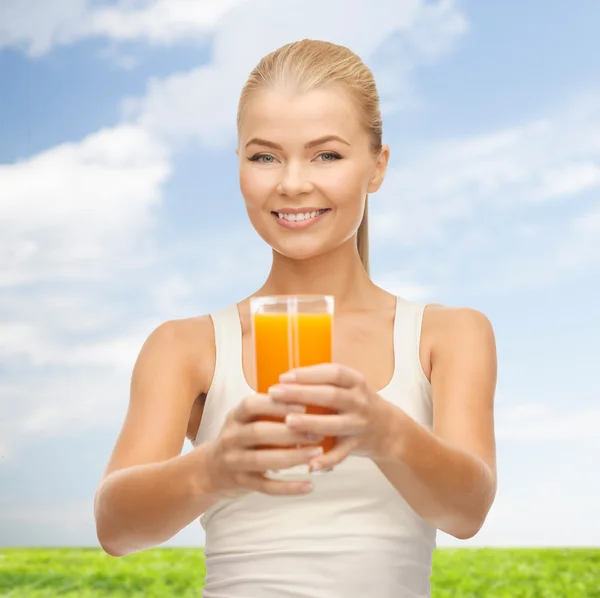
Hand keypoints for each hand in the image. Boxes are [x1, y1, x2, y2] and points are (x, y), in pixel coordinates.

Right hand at [204, 393, 324, 496]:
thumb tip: (308, 396)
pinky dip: (288, 487)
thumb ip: (268, 409)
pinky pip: (266, 487)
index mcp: (235, 417)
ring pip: (262, 460)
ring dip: (292, 457)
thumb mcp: (245, 419)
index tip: (303, 406)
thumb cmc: (240, 437)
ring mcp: (234, 461)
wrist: (210, 470)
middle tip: (317, 433)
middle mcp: (231, 437)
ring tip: (317, 453)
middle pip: (258, 432)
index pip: (251, 405)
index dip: (276, 405)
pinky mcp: (241, 483)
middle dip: (290, 432)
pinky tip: (310, 485)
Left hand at [268, 363, 392, 471]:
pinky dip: (326, 461)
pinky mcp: (357, 445)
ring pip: (335, 424)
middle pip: (331, 395)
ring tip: (287, 422)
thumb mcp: (348, 385)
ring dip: (311, 423)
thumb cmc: (357, 403)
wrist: (389, 429)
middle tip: (275, 393)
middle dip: (301, 394)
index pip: (333, 373)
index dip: (309, 374)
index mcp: (355, 382)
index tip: (284, 376)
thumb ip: (323, 381)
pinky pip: (341, 454)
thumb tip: (283, 380)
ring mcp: (359, 424)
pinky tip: (309, 464)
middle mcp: (359, 401)